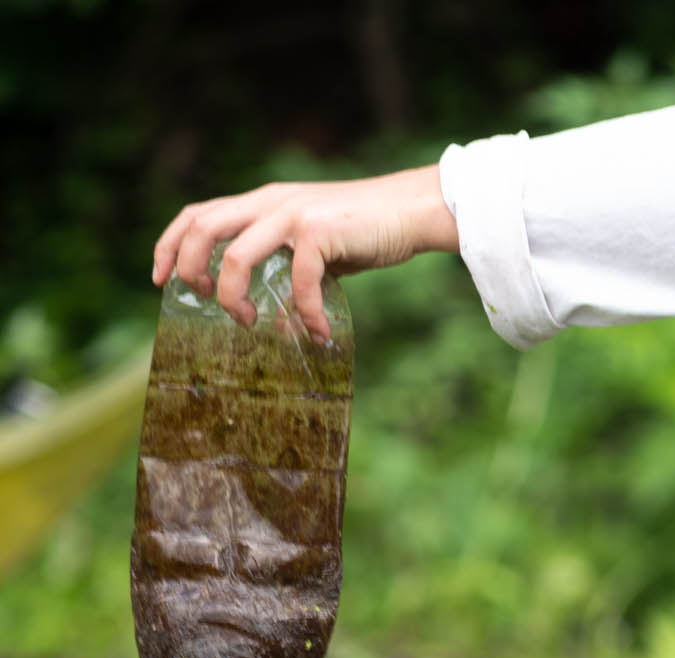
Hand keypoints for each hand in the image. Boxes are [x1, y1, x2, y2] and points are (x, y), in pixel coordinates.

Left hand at [152, 166, 458, 343]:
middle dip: (187, 267)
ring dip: (233, 296)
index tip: (161, 280)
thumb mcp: (317, 257)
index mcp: (262, 203)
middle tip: (202, 301)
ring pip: (236, 254)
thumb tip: (279, 325)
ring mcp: (293, 213)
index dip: (169, 245)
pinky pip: (299, 280)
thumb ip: (289, 279)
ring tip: (251, 323)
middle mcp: (270, 202)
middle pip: (201, 226)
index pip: (197, 214)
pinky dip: (306, 314)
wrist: (410, 212)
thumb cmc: (365, 234)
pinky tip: (321, 333)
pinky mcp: (320, 231)